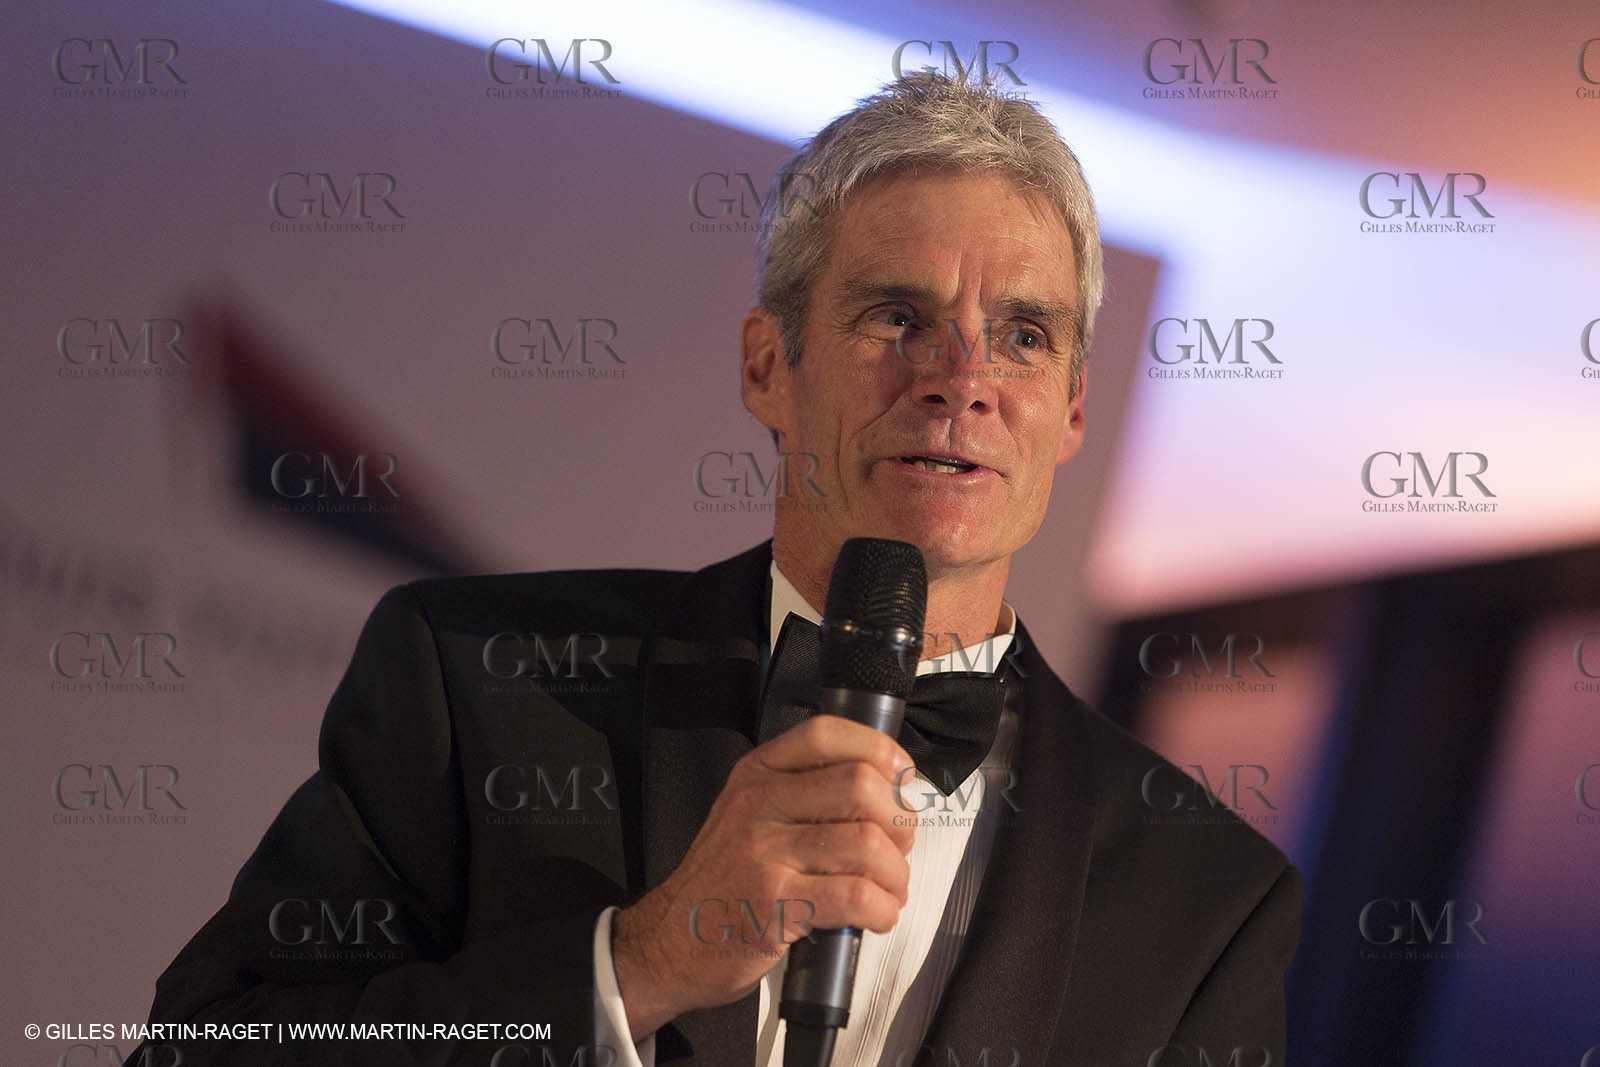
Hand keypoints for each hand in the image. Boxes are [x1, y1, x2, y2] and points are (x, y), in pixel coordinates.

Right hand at [611, 715, 916, 1036]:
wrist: (671, 940)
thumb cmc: (722, 880)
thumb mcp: (748, 815)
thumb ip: (805, 793)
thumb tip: (885, 791)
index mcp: (757, 775)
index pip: (825, 734)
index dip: (878, 750)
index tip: (900, 777)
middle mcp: (759, 805)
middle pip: (859, 786)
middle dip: (898, 821)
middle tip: (897, 846)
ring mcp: (764, 853)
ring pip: (866, 843)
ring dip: (895, 873)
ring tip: (888, 888)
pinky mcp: (775, 903)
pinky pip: (856, 896)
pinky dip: (883, 909)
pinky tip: (875, 914)